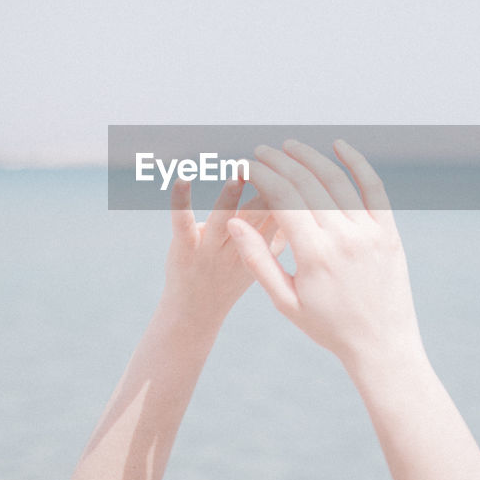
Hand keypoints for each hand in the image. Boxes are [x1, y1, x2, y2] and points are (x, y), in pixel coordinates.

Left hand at [161, 176, 282, 328]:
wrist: (194, 315)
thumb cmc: (229, 282)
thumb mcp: (261, 264)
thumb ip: (276, 238)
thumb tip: (296, 209)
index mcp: (260, 250)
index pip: (281, 218)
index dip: (291, 195)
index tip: (300, 168)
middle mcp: (238, 248)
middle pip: (258, 217)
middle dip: (268, 190)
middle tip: (277, 163)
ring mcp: (210, 250)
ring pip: (224, 220)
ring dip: (230, 197)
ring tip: (238, 174)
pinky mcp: (184, 249)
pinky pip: (181, 224)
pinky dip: (180, 201)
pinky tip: (181, 179)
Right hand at [227, 139, 422, 368]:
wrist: (381, 344)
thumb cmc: (327, 326)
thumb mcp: (286, 301)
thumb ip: (258, 260)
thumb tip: (233, 222)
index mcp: (314, 256)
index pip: (283, 199)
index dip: (261, 176)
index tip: (246, 165)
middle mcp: (344, 238)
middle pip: (307, 183)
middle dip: (280, 161)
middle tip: (261, 150)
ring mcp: (370, 232)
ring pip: (338, 180)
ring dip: (311, 157)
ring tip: (290, 146)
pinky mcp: (389, 231)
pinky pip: (374, 187)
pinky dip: (357, 163)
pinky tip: (339, 145)